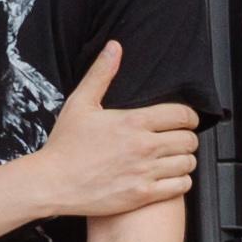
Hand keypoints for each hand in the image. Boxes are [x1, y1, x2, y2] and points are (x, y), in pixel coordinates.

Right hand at [25, 41, 199, 220]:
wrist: (52, 183)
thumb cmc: (64, 146)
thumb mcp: (80, 103)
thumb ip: (101, 74)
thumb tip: (114, 47)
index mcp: (132, 122)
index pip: (181, 115)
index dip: (189, 116)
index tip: (186, 120)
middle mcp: (143, 147)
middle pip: (188, 139)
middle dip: (187, 137)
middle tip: (178, 139)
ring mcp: (144, 172)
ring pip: (187, 163)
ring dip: (185, 159)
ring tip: (175, 158)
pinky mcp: (143, 194)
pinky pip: (181, 187)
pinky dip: (181, 181)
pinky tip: (170, 178)